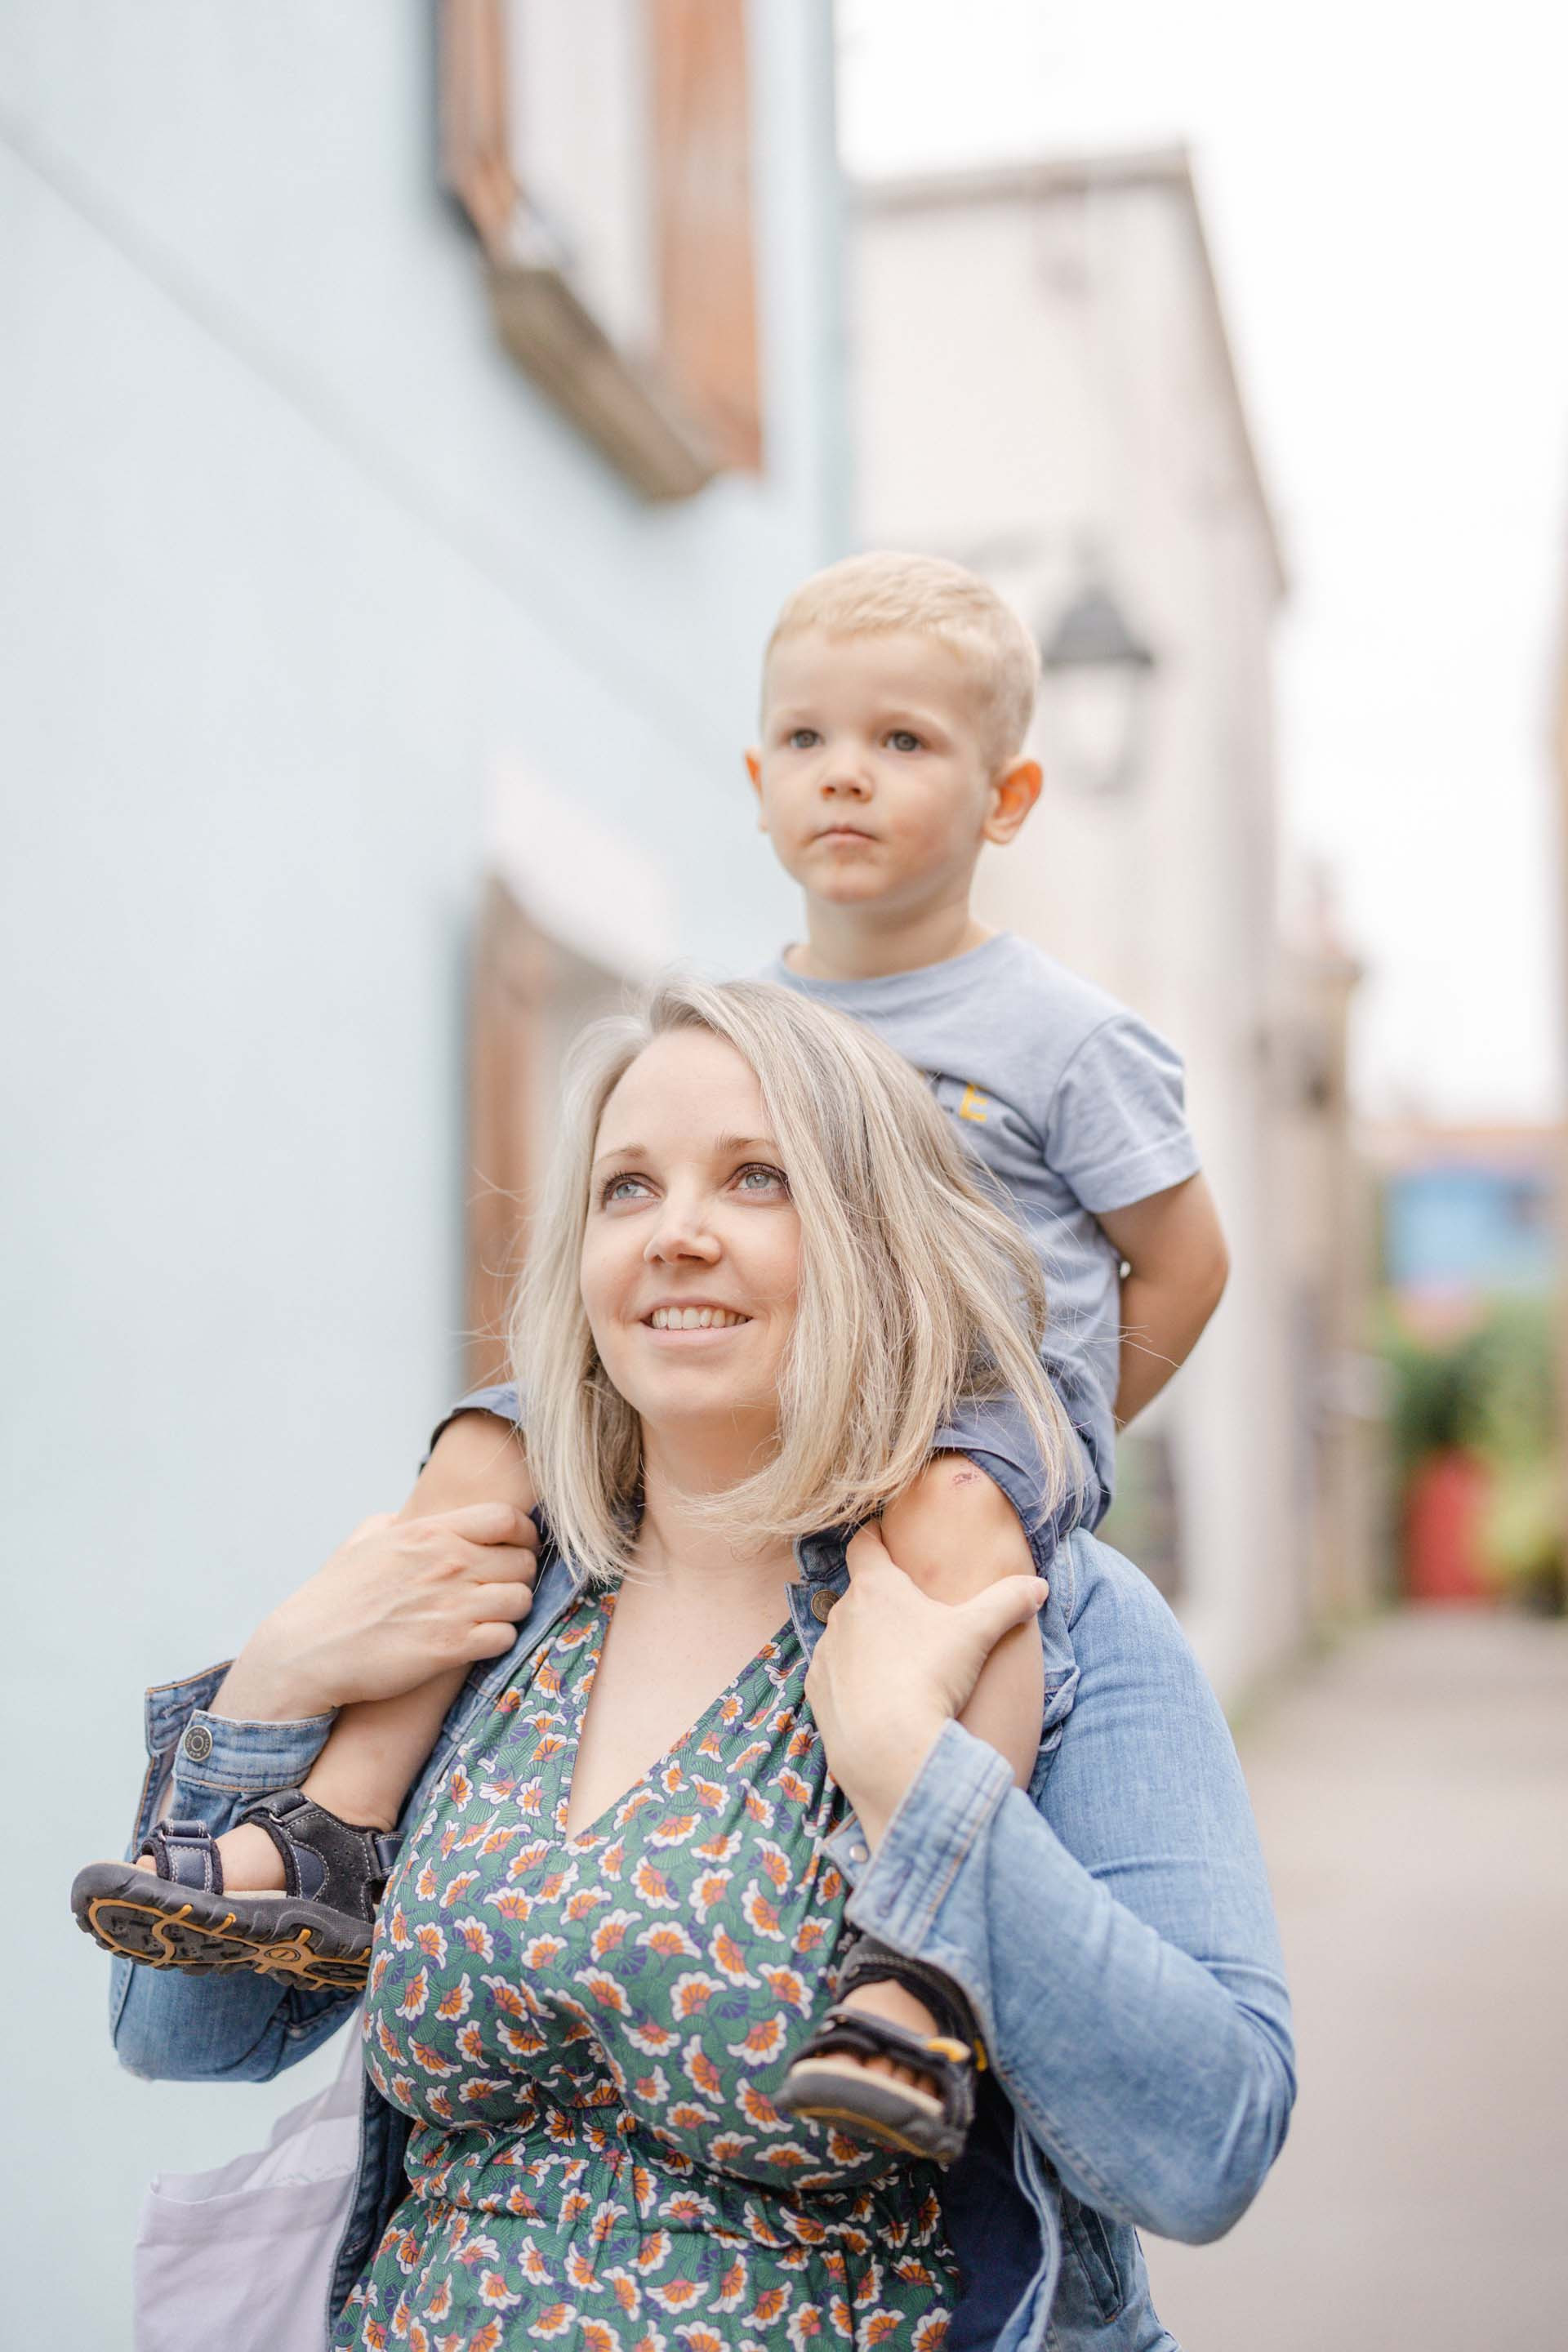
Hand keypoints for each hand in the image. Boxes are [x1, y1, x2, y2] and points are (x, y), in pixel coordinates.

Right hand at [217, 1504, 538, 1720]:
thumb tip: (399, 1519)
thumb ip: (389, 1524)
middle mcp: (448, 1564)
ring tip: (494, 1616)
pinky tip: (481, 1641)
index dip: (524, 1533)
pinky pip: (506, 1637)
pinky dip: (500, 1639)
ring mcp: (452, 1606)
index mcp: (430, 1533)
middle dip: (520, 1575)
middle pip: (522, 1561)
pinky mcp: (451, 1647)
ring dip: (514, 1609)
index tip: (519, 1547)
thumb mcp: (359, 1544)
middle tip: (505, 1588)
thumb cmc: (331, 1600)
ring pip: (521, 1599)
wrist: (307, 1652)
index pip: (507, 1518)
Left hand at [804, 1521, 1046, 1846]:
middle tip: (913, 1617)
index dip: (875, 1538)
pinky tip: (877, 1699)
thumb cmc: (930, 1677)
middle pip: (860, 1594)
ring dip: (866, 1643)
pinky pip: (833, 1675)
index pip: (864, 1544)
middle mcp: (842, 1613)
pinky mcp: (816, 1691)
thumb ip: (1008, 1602)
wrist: (889, 1748)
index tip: (885, 1538)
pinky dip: (852, 1680)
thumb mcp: (977, 1633)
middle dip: (883, 1601)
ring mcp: (825, 1653)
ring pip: (846, 1636)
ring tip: (899, 1665)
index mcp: (876, 1587)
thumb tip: (1039, 1586)